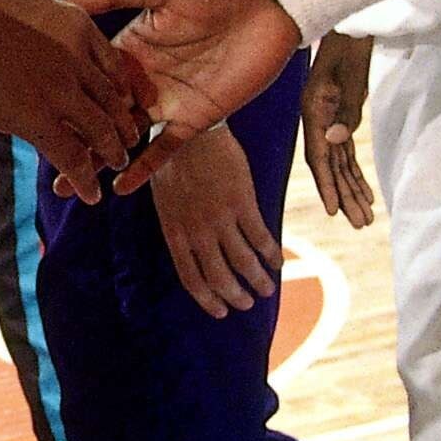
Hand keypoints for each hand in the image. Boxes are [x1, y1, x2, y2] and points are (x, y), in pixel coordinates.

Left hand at [0, 0, 145, 220]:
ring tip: (127, 135)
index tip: (93, 196)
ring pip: (113, 100)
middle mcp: (64, 92)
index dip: (86, 182)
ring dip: (123, 122)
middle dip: (113, 154)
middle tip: (117, 163)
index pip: (74, 161)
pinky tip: (123, 92)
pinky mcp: (81, 29)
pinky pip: (113, 62)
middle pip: (103, 133)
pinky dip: (122, 83)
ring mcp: (76, 58)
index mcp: (36, 119)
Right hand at [61, 0, 301, 183]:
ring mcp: (168, 101)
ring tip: (69, 185)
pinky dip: (144, 168)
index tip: (32, 110)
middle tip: (41, 160)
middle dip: (73, 136)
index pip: (91, 76)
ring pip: (125, 137)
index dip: (65, 94)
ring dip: (99, 160)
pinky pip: (165, 148)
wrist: (269, 3)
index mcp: (132, 47)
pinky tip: (120, 187)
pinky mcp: (197, 117)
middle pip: (101, 114)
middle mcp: (144, 78)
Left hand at [151, 123, 282, 315]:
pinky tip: (277, 261)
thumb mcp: (163, 197)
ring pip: (244, 263)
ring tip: (267, 288)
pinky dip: (271, 254)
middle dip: (236, 296)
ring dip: (258, 280)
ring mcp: (221, 218)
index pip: (191, 278)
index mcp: (174, 232)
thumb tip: (184, 247)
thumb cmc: (173, 160)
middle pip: (220, 277)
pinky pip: (261, 238)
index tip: (221, 312)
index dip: (208, 300)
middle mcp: (197, 231)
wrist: (191, 128)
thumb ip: (176, 225)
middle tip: (248, 303)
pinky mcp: (243, 203)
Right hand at [303, 31, 375, 227]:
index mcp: (313, 110)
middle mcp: (317, 119)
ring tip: (365, 216)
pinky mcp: (340, 117)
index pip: (318, 156)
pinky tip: (365, 192)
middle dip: (345, 196)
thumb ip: (345, 109)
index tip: (332, 210)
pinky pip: (346, 152)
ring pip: (339, 163)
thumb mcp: (350, 75)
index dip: (325, 184)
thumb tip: (336, 139)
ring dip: (352, 190)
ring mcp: (327, 119)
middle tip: (360, 223)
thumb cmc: (350, 44)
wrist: (352, 25)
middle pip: (330, 166)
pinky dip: (356, 173)